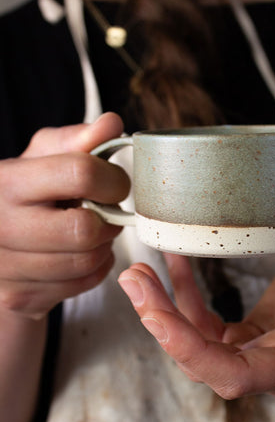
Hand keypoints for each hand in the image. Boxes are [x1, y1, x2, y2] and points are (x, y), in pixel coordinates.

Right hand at [0, 112, 129, 319]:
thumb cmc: (26, 191)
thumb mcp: (42, 156)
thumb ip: (77, 139)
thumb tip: (112, 124)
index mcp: (7, 181)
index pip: (79, 173)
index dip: (111, 178)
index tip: (115, 183)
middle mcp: (0, 225)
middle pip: (85, 229)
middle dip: (109, 219)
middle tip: (107, 212)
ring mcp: (6, 267)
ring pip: (87, 261)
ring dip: (104, 246)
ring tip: (94, 231)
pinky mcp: (19, 297)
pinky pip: (83, 285)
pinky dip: (96, 269)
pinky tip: (85, 254)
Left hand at [119, 232, 274, 398]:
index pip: (236, 375)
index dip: (192, 352)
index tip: (156, 317)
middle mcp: (268, 366)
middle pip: (204, 362)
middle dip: (163, 325)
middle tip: (134, 282)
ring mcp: (253, 352)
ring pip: (196, 344)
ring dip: (163, 311)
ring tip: (139, 273)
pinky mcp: (243, 335)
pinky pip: (203, 322)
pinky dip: (183, 295)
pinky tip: (171, 264)